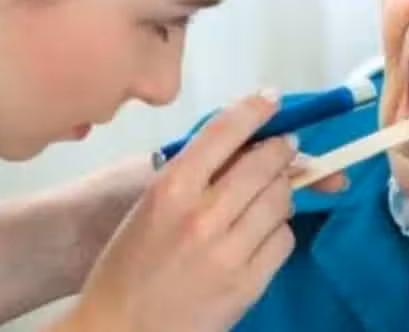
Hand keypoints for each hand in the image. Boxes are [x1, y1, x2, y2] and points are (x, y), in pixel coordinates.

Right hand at [51, 92, 297, 331]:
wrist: (122, 331)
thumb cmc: (129, 262)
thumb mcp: (152, 204)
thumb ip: (196, 171)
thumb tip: (247, 143)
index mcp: (171, 188)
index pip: (224, 132)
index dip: (255, 109)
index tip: (271, 99)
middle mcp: (203, 215)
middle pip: (266, 164)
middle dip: (283, 149)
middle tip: (286, 146)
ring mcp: (229, 252)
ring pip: (282, 200)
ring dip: (282, 192)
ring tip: (268, 196)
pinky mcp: (247, 284)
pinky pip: (284, 240)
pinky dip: (278, 231)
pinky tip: (261, 234)